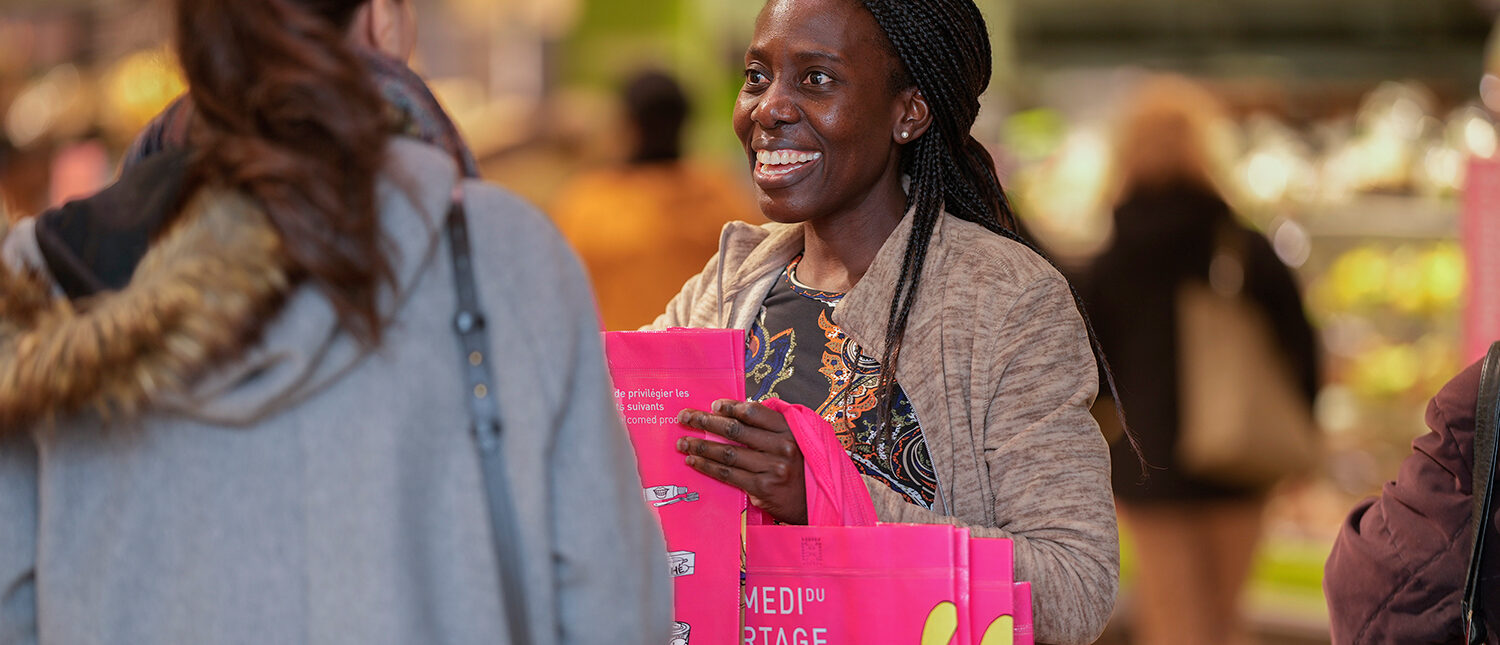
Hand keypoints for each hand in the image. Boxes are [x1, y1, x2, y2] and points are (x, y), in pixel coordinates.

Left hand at [676, 399, 807, 524]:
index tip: (713, 405)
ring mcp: (772, 468)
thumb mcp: (793, 441)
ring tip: (683, 442)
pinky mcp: (762, 488)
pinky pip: (728, 474)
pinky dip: (707, 466)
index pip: (754, 412)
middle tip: (685, 417)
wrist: (814, 502)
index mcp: (789, 430)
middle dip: (706, 421)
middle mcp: (782, 446)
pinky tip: (693, 460)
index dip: (731, 407)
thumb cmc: (799, 468)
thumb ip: (769, 428)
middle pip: (735, 430)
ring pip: (728, 453)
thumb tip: (733, 415)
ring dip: (701, 445)